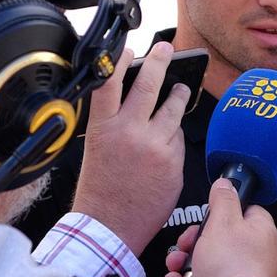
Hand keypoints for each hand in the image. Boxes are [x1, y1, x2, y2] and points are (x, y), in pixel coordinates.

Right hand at [70, 43, 189, 256]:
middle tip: (167, 50)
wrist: (109, 228)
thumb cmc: (100, 190)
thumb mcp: (97, 148)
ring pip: (173, 110)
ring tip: (179, 90)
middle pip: (150, 85)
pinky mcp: (174, 164)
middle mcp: (131, 133)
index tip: (128, 48)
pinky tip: (166, 145)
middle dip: (161, 62)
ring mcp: (155, 148)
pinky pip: (179, 141)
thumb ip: (115, 122)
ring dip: (177, 96)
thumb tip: (136, 100)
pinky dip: (174, 138)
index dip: (119, 59)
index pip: (110, 82)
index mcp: (103, 128)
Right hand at [172, 179, 276, 276]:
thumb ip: (223, 198)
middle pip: (220, 236)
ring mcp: (240, 275)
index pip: (244, 210)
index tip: (207, 215)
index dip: (221, 211)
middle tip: (187, 242)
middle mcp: (255, 254)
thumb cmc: (230, 264)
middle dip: (195, 239)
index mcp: (261, 231)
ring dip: (186, 260)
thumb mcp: (222, 221)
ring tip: (177, 264)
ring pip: (207, 259)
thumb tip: (225, 184)